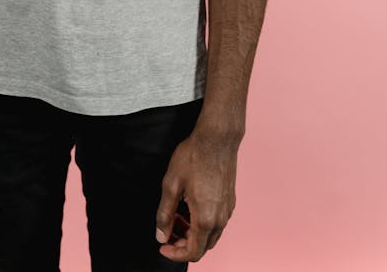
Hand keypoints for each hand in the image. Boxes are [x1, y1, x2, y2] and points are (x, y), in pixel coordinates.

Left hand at [155, 129, 237, 262]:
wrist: (217, 138)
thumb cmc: (194, 157)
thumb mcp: (171, 184)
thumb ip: (165, 214)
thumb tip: (161, 236)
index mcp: (205, 218)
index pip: (192, 252)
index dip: (175, 254)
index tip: (163, 246)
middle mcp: (220, 219)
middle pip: (202, 247)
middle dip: (183, 244)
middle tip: (168, 230)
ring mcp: (228, 210)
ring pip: (210, 236)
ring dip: (193, 234)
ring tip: (177, 216)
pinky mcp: (230, 201)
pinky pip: (217, 223)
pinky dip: (202, 223)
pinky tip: (190, 206)